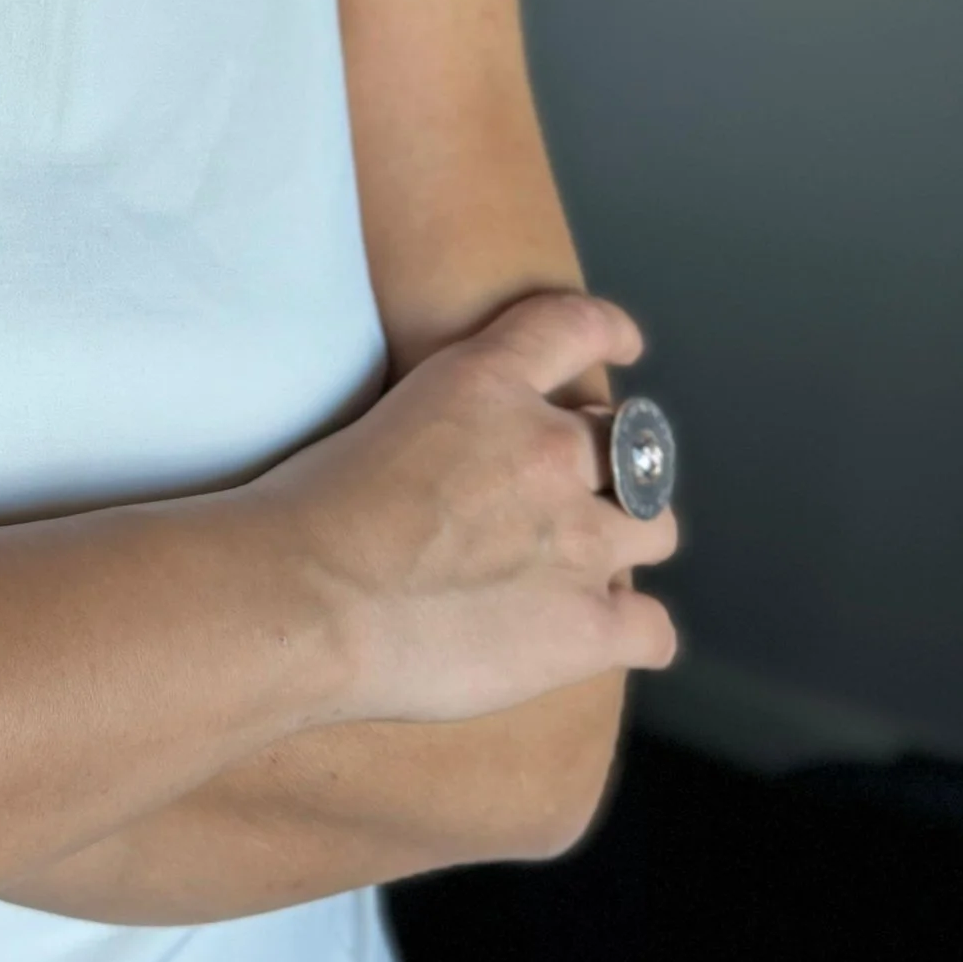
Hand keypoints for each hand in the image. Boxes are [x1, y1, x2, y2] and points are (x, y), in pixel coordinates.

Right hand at [259, 291, 678, 726]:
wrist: (307, 597)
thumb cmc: (308, 515)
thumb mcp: (380, 420)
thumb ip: (446, 429)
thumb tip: (462, 471)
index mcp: (487, 384)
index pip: (573, 327)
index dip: (608, 331)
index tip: (626, 341)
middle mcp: (548, 450)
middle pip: (630, 446)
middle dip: (610, 469)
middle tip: (571, 499)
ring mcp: (579, 540)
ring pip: (655, 529)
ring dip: (623, 542)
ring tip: (582, 568)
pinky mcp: (587, 626)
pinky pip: (653, 627)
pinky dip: (632, 630)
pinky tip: (602, 634)